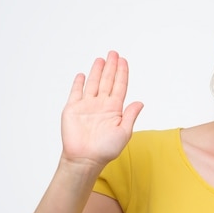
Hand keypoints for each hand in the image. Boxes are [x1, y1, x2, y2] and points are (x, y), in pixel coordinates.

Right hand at [60, 51, 143, 166]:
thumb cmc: (106, 150)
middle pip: (107, 81)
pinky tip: (82, 74)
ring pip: (93, 83)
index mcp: (114, 109)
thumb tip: (140, 102)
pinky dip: (79, 83)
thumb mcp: (124, 132)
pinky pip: (76, 92)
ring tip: (101, 59)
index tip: (124, 60)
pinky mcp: (73, 109)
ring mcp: (87, 106)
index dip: (122, 73)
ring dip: (96, 71)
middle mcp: (101, 105)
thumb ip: (131, 116)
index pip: (119, 86)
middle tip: (113, 53)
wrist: (85, 159)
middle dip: (111, 67)